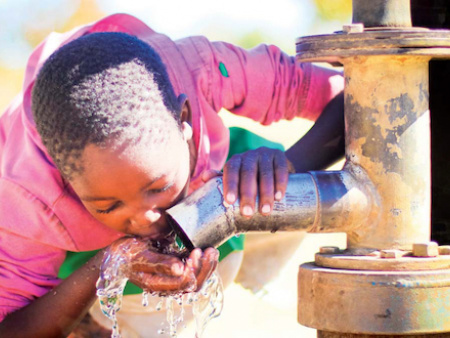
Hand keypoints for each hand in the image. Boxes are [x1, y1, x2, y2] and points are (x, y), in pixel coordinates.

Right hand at [104, 237, 218, 293]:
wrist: (117, 253)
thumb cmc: (126, 254)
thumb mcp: (140, 256)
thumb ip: (160, 263)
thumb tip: (180, 269)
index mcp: (157, 285)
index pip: (183, 283)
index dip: (193, 269)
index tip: (195, 251)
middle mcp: (167, 284)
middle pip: (193, 284)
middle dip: (205, 268)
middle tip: (210, 250)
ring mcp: (172, 277)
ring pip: (196, 279)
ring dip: (207, 266)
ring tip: (212, 250)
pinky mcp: (175, 268)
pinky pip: (193, 270)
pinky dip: (202, 262)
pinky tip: (206, 249)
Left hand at [222, 147, 292, 216]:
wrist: (276, 166)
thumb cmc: (252, 178)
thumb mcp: (237, 179)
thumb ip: (222, 180)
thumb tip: (204, 178)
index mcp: (236, 161)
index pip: (230, 170)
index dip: (230, 185)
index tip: (230, 202)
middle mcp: (249, 155)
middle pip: (247, 173)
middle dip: (247, 194)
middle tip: (247, 213)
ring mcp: (265, 154)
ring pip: (265, 172)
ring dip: (265, 193)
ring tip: (265, 211)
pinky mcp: (280, 155)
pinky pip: (280, 168)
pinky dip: (280, 183)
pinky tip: (279, 197)